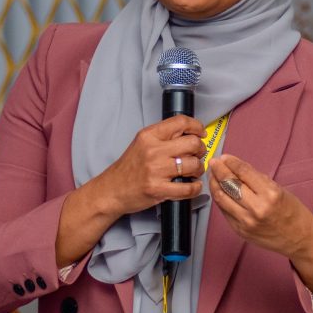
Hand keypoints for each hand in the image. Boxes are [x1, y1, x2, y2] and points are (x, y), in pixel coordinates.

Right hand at [86, 115, 207, 215]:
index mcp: (149, 135)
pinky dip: (195, 188)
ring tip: (193, 171)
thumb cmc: (129, 167)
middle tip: (197, 154)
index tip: (201, 133)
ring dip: (199, 169)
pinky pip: (188, 188)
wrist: (112, 190)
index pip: (181, 122)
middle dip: (201, 149)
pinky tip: (192, 186)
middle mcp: (153, 151)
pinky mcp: (158, 190)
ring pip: (194, 165)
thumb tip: (190, 133)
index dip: (197, 126)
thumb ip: (163, 136)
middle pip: (192, 143)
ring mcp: (156, 171)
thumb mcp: (142, 143)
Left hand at [208, 154, 312, 300]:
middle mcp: (257, 208)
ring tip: (212, 176)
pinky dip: (220, 199)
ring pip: (222, 199)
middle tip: (213, 162)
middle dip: (218, 171)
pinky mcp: (240, 231)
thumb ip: (258, 180)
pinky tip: (218, 191)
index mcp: (270, 194)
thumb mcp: (280, 190)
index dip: (232, 163)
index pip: (244, 173)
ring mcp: (246, 222)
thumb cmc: (293, 211)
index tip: (224, 156)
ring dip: (214, 185)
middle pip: (229, 185)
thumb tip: (237, 168)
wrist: (300, 239)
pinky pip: (225, 211)